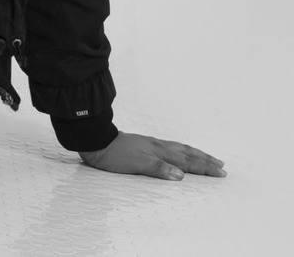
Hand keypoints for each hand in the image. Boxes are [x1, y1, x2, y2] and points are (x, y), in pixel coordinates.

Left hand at [78, 131, 226, 179]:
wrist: (96, 141)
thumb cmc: (114, 155)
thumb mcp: (136, 164)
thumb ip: (159, 168)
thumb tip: (182, 175)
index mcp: (160, 152)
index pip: (188, 161)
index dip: (205, 168)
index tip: (221, 173)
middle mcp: (159, 146)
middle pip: (188, 153)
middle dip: (206, 160)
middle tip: (222, 166)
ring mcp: (152, 144)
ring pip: (180, 148)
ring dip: (196, 154)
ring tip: (208, 157)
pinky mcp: (145, 144)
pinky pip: (171, 147)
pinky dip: (182, 151)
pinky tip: (179, 152)